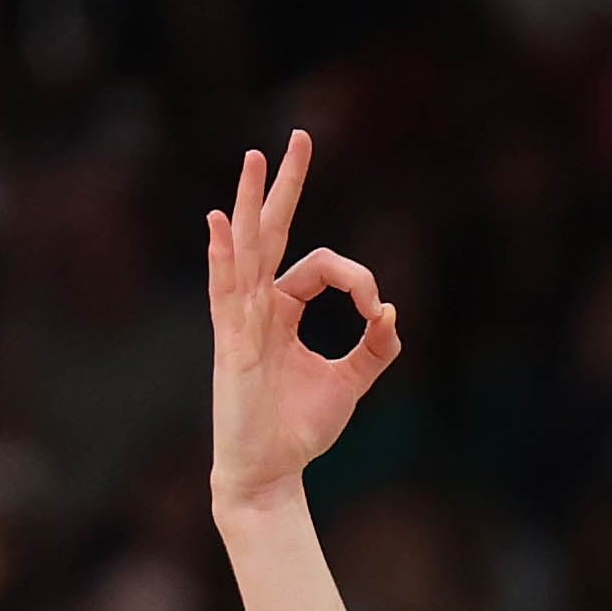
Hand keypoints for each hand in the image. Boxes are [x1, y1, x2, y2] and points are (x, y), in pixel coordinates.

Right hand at [207, 131, 402, 510]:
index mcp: (283, 309)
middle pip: (272, 233)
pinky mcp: (232, 346)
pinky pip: (225, 293)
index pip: (321, 266)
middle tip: (300, 137)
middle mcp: (258, 306)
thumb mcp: (351, 383)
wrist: (270, 473)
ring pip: (247, 250)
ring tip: (256, 159)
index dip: (356, 277)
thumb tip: (391, 312)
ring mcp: (241, 322)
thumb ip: (375, 349)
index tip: (376, 308)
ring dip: (252, 203)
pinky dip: (222, 257)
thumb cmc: (301, 428)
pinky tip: (220, 222)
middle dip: (287, 186)